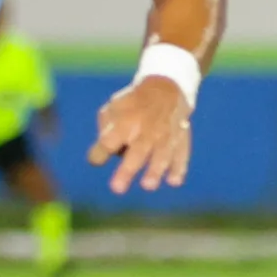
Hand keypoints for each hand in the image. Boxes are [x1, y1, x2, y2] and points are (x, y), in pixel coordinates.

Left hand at [88, 76, 190, 194]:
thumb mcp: (112, 107)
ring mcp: (166, 135)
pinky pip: (181, 154)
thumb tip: (103, 153)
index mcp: (125, 121)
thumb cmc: (132, 104)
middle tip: (117, 188)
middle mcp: (146, 129)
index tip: (95, 159)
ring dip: (155, 171)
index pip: (109, 140)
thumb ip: (105, 129)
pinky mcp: (181, 139)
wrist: (167, 89)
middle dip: (127, 170)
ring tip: (147, 186)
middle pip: (136, 152)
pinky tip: (174, 182)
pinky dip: (179, 168)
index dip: (99, 152)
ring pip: (161, 155)